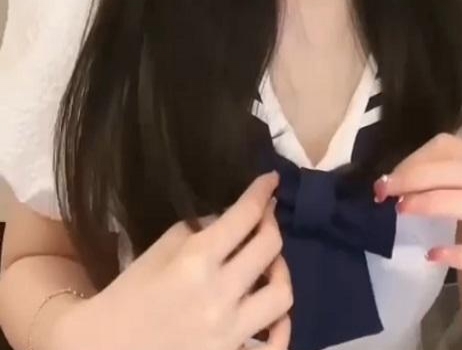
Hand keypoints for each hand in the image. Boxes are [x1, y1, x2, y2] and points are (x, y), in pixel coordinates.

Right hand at [54, 172, 291, 349]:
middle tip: (266, 217)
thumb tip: (228, 218)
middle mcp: (218, 296)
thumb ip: (195, 230)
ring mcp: (228, 335)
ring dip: (280, 271)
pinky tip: (275, 315)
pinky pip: (277, 346)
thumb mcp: (156, 251)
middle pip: (270, 247)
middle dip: (271, 223)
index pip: (244, 216)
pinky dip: (282, 326)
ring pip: (283, 295)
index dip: (262, 192)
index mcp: (195, 262)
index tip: (271, 181)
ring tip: (268, 265)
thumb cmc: (126, 298)